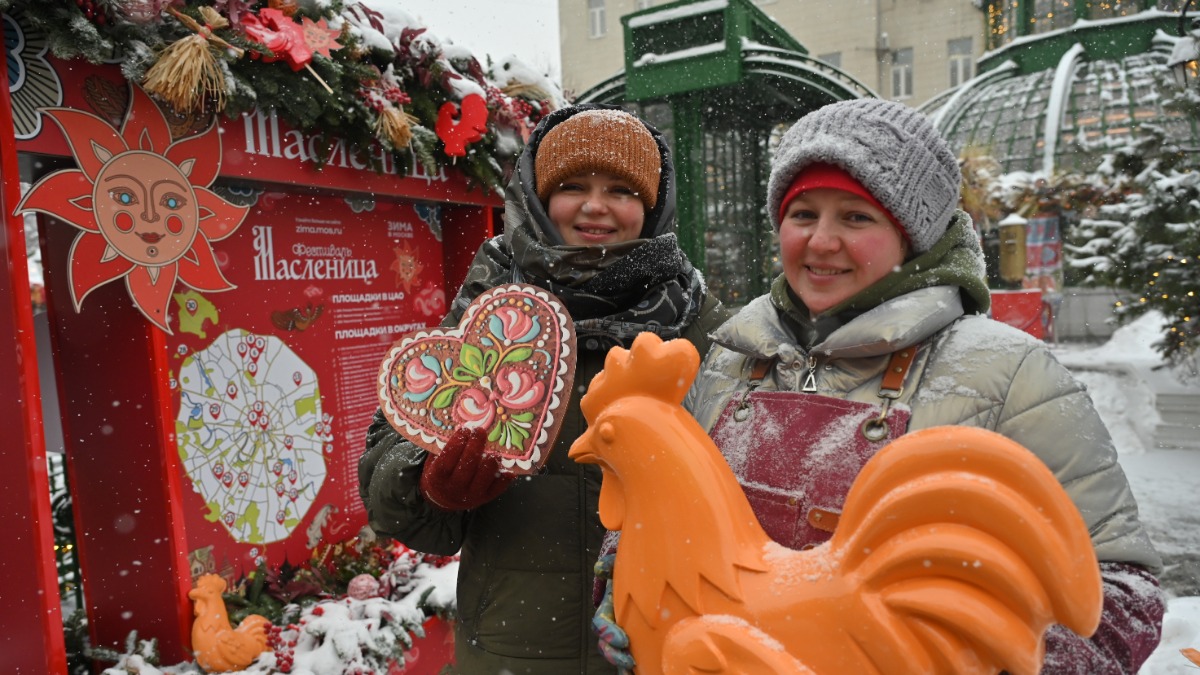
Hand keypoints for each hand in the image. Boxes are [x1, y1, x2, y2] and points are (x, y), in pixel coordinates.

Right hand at [419, 428, 513, 510]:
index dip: (456, 444)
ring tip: (495, 452)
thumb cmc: (441, 474)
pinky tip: (509, 469)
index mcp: (438, 478)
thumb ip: (445, 448)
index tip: (465, 430)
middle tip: (480, 431)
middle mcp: (454, 488)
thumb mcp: (435, 462)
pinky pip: (497, 489)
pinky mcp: (484, 498)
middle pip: (466, 467)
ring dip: (491, 463)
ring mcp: (470, 495)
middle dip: (475, 446)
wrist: (444, 499)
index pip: (447, 460)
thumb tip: (462, 426)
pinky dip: (504, 478)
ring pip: (483, 478)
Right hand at [592, 554, 635, 671]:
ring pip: (616, 653)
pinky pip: (631, 656)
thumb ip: (610, 564)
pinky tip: (643, 673)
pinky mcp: (636, 639)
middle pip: (605, 645)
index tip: (624, 640)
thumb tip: (600, 568)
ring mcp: (622, 633)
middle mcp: (612, 624)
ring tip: (633, 672)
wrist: (642, 575)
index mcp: (607, 608)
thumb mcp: (620, 565)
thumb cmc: (630, 570)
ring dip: (622, 665)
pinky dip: (634, 668)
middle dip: (615, 655)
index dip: (609, 634)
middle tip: (630, 660)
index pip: (601, 625)